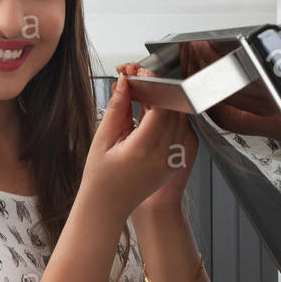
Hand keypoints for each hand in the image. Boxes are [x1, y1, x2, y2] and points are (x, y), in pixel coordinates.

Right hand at [115, 62, 197, 220]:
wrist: (107, 206)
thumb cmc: (100, 177)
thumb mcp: (103, 138)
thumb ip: (117, 107)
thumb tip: (125, 82)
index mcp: (143, 150)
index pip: (160, 107)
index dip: (154, 86)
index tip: (142, 75)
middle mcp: (163, 156)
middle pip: (174, 111)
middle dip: (159, 92)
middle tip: (140, 82)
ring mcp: (171, 162)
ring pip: (180, 120)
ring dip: (166, 104)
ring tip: (144, 99)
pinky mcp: (174, 163)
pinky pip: (178, 133)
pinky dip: (169, 119)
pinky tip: (151, 116)